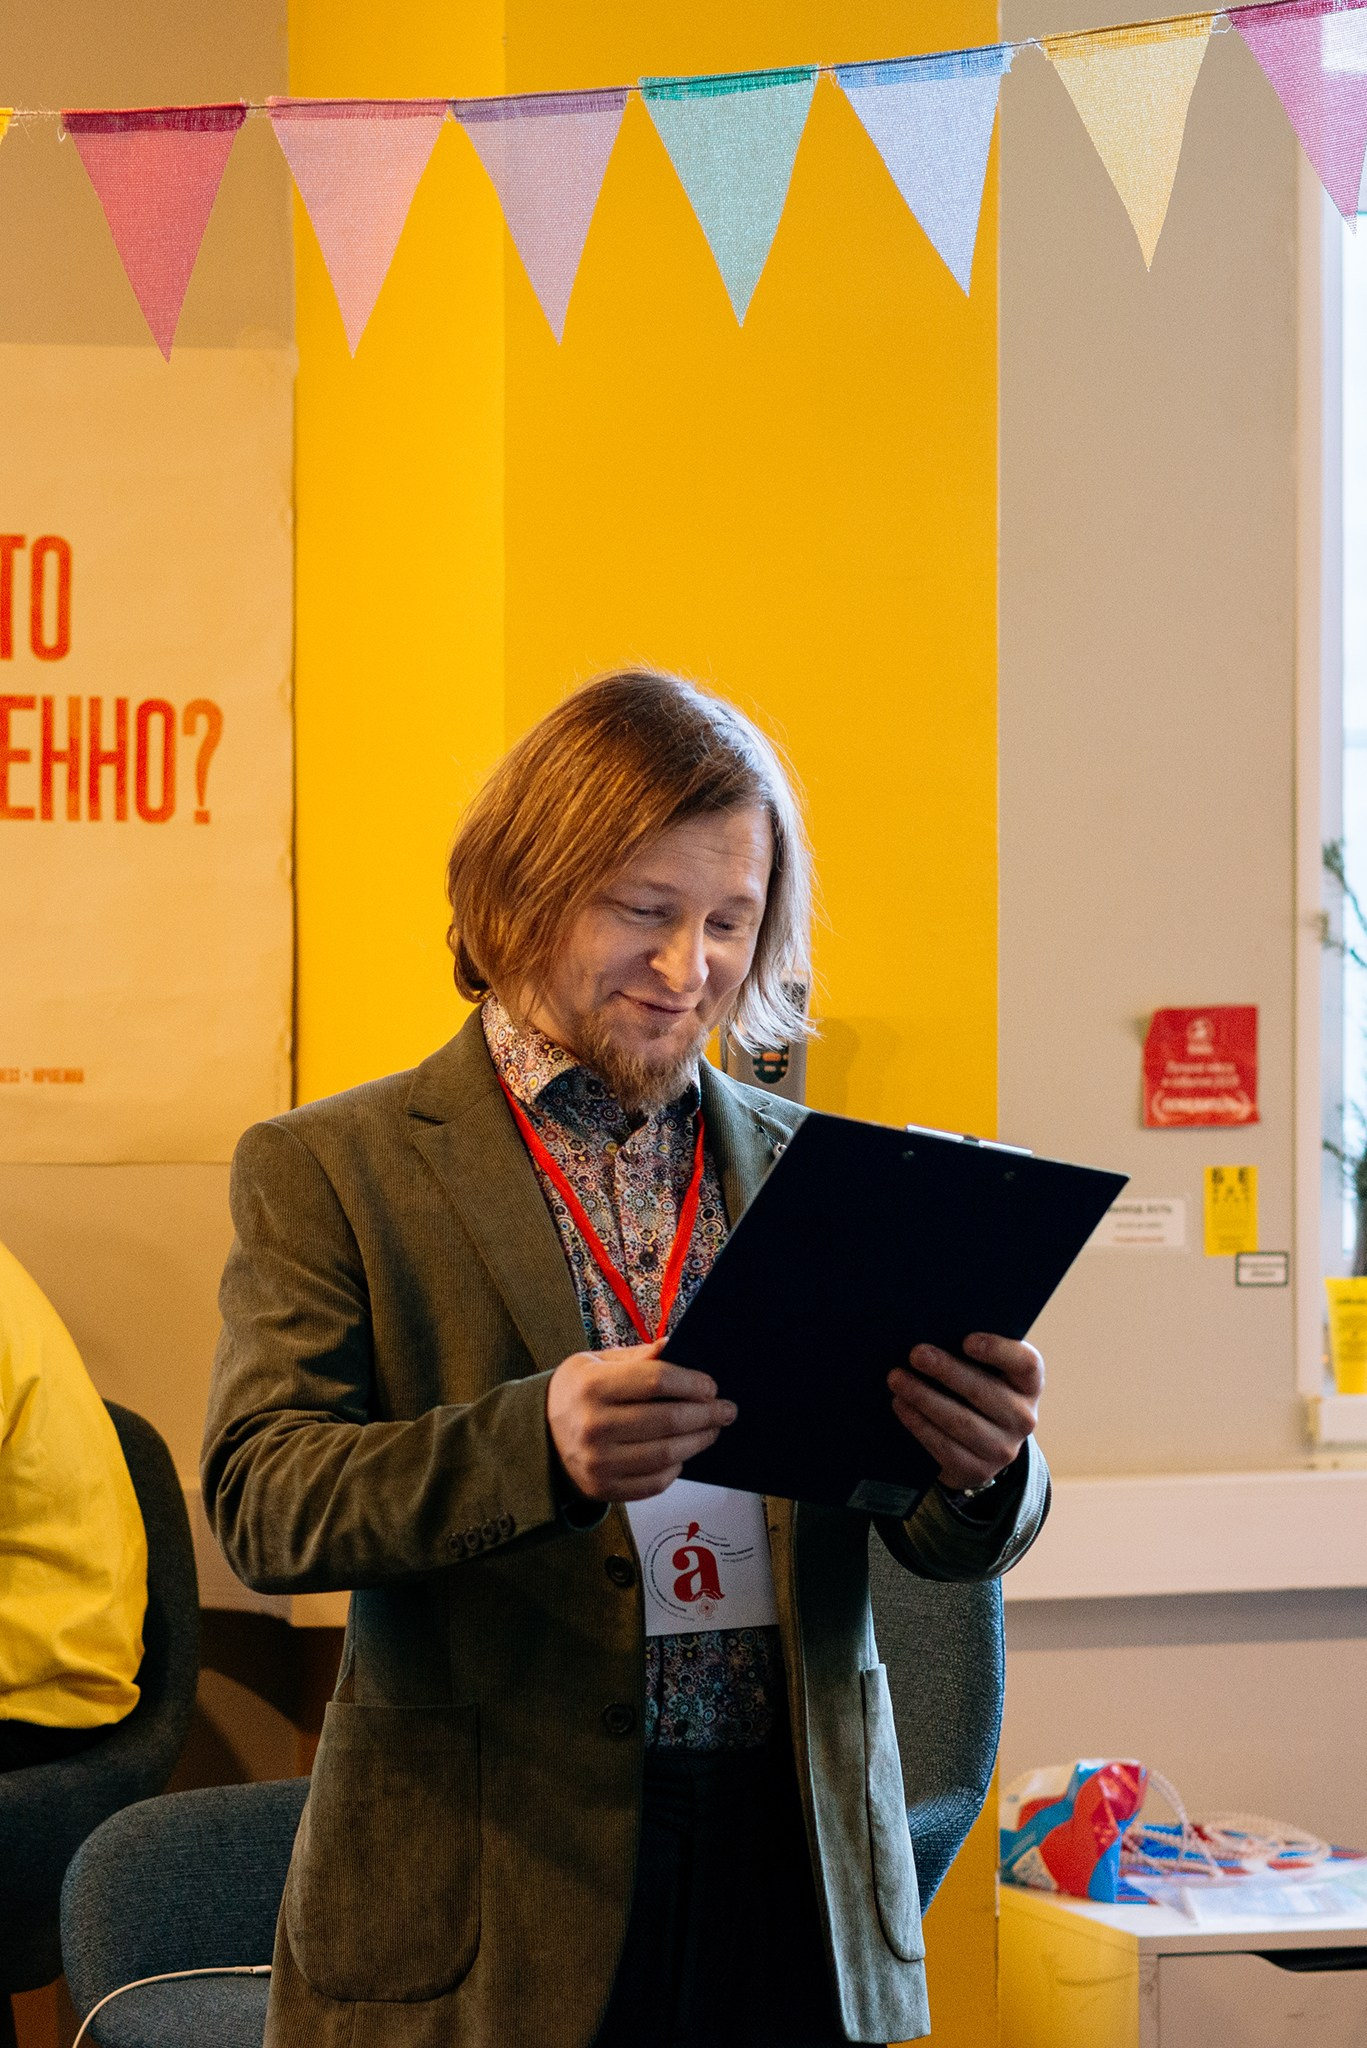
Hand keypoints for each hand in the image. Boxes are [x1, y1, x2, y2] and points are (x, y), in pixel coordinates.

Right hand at [546, 1340, 736, 1502]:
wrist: (539, 1436)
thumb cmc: (576, 1392)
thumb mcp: (595, 1363)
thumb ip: (637, 1357)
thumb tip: (676, 1347)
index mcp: (591, 1387)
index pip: (656, 1381)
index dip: (691, 1383)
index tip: (711, 1386)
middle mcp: (593, 1426)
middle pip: (668, 1420)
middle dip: (706, 1414)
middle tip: (726, 1410)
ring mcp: (598, 1463)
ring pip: (666, 1455)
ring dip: (698, 1442)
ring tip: (712, 1430)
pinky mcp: (603, 1489)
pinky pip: (654, 1482)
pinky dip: (675, 1468)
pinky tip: (682, 1454)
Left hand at [887, 1334, 1042, 1493]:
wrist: (978, 1445)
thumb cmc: (976, 1389)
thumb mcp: (985, 1370)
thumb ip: (970, 1353)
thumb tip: (931, 1331)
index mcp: (1029, 1384)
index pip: (1026, 1364)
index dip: (999, 1351)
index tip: (967, 1340)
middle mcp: (1023, 1417)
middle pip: (985, 1392)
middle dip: (947, 1371)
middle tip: (916, 1354)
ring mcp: (1003, 1448)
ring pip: (961, 1421)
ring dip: (924, 1398)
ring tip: (897, 1379)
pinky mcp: (978, 1470)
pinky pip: (944, 1446)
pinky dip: (919, 1424)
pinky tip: (901, 1405)